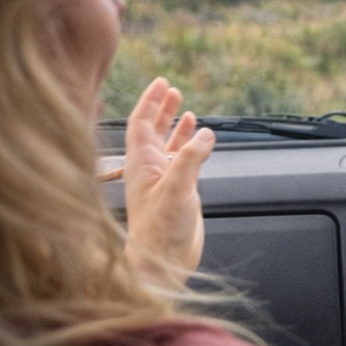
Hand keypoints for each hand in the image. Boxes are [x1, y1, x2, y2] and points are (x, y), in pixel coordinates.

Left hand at [122, 77, 214, 286]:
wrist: (164, 263)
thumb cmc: (160, 231)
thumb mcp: (177, 189)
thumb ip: (190, 159)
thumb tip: (204, 134)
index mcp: (140, 164)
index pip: (141, 123)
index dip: (151, 101)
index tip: (162, 83)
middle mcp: (149, 169)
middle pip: (152, 130)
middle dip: (162, 109)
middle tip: (173, 90)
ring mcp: (163, 180)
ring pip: (168, 145)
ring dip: (175, 126)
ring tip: (185, 110)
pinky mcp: (178, 192)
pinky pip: (183, 161)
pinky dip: (190, 147)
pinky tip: (200, 140)